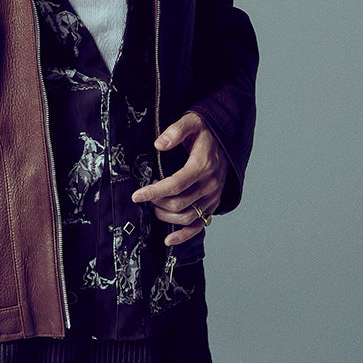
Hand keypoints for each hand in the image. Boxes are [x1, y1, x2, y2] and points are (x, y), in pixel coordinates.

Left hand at [132, 111, 226, 244]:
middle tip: (145, 194)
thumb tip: (158, 144)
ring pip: (187, 217)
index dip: (154, 192)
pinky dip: (184, 235)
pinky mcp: (212, 204)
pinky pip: (200, 225)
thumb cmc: (205, 131)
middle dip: (157, 202)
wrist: (226, 137)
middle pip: (179, 203)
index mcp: (202, 166)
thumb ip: (175, 131)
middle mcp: (210, 184)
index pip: (176, 185)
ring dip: (166, 216)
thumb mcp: (191, 122)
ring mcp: (213, 196)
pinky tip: (169, 240)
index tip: (137, 195)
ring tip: (153, 206)